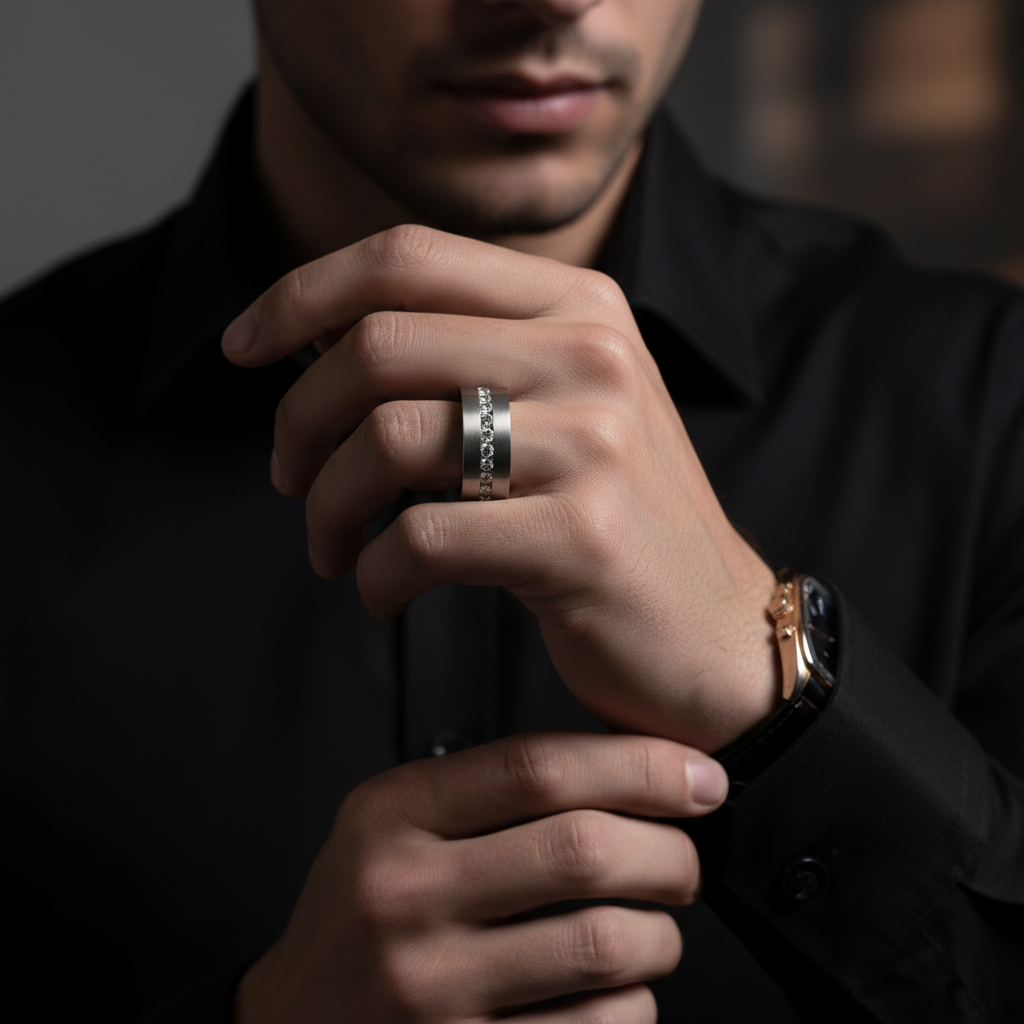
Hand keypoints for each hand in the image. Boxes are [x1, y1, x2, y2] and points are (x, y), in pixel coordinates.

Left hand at [222, 225, 778, 750]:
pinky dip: (373, 575)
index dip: (300, 292)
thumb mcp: (560, 407)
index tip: (244, 348)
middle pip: (377, 343)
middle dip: (298, 418)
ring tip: (330, 548)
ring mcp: (593, 442)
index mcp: (580, 304)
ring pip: (386, 439)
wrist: (714, 632)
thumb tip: (316, 338)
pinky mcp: (581, 536)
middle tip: (288, 479)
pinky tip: (382, 595)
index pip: (407, 255)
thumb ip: (465, 355)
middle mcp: (591, 353)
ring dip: (325, 504)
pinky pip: (419, 539)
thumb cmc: (612, 520)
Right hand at [234, 731, 727, 1022]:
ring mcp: (429, 988)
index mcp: (391, 815)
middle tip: (684, 859)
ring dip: (661, 935)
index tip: (696, 776)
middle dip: (669, 852)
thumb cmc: (363, 912)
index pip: (537, 768)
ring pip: (603, 944)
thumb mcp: (391, 824)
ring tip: (655, 928)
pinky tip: (620, 990)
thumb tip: (631, 769)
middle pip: (583, 851)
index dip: (638, 765)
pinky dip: (634, 1005)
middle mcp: (403, 896)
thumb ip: (486, 791)